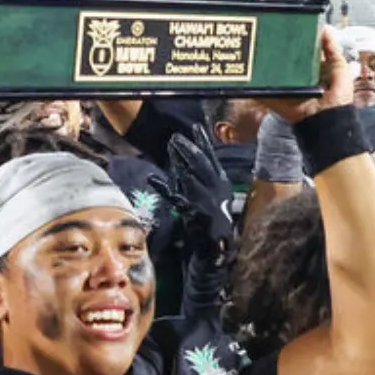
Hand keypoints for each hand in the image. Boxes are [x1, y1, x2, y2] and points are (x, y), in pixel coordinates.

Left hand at [160, 125, 234, 265]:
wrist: (216, 247)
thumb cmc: (210, 220)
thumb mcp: (207, 195)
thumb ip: (195, 178)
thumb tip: (179, 160)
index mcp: (222, 183)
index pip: (212, 158)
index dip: (204, 142)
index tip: (196, 126)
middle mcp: (216, 189)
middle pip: (201, 163)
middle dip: (188, 148)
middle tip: (176, 136)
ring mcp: (206, 201)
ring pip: (191, 176)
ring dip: (180, 161)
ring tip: (172, 146)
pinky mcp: (193, 213)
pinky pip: (175, 197)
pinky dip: (162, 187)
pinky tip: (152, 178)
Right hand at [261, 25, 351, 123]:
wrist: (326, 120)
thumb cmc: (337, 97)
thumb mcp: (340, 68)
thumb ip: (332, 50)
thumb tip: (324, 28)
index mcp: (312, 70)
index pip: (301, 52)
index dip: (296, 42)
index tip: (287, 28)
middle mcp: (297, 78)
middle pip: (285, 61)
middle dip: (277, 51)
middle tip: (267, 36)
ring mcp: (285, 88)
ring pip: (272, 74)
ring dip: (263, 65)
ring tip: (254, 50)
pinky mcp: (276, 98)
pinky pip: (263, 91)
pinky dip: (255, 85)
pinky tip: (248, 73)